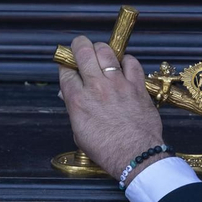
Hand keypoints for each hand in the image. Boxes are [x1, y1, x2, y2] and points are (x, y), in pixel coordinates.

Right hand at [57, 35, 166, 181]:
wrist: (135, 156)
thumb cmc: (107, 150)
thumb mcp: (80, 133)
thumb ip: (75, 110)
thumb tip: (70, 96)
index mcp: (78, 100)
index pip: (66, 71)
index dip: (65, 65)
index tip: (67, 65)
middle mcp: (96, 87)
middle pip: (83, 52)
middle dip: (79, 45)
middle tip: (80, 46)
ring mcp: (118, 84)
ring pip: (106, 51)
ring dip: (101, 48)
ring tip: (100, 52)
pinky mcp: (137, 86)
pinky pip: (131, 62)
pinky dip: (126, 60)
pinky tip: (123, 64)